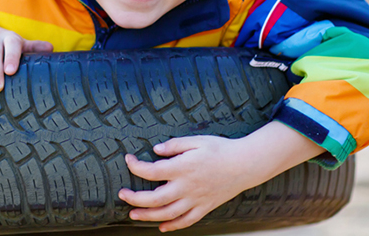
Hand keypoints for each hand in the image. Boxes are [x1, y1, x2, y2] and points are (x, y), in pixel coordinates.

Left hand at [119, 136, 255, 231]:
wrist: (246, 164)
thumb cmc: (221, 149)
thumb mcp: (196, 140)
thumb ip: (174, 145)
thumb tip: (155, 150)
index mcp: (182, 167)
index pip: (151, 171)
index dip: (135, 166)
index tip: (128, 160)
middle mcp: (187, 187)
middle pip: (154, 199)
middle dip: (134, 199)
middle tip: (122, 194)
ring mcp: (196, 200)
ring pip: (167, 214)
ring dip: (147, 216)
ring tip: (133, 215)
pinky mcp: (205, 207)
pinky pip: (186, 221)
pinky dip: (173, 226)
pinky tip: (161, 226)